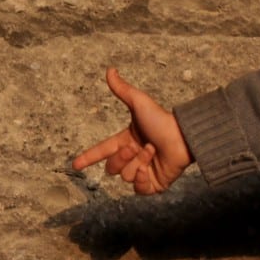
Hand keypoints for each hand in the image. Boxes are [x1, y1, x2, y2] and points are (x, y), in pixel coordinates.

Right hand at [72, 67, 192, 194]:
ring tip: (153, 152)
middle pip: (112, 167)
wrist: (183, 138)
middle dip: (122, 157)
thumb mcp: (139, 103)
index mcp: (126, 141)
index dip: (89, 157)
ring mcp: (142, 172)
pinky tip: (150, 170)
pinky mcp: (153, 185)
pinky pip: (138, 189)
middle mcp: (133, 158)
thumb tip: (110, 70)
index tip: (75, 164)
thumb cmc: (163, 120)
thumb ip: (123, 89)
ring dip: (138, 163)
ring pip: (125, 176)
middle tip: (136, 147)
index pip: (102, 151)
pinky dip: (142, 180)